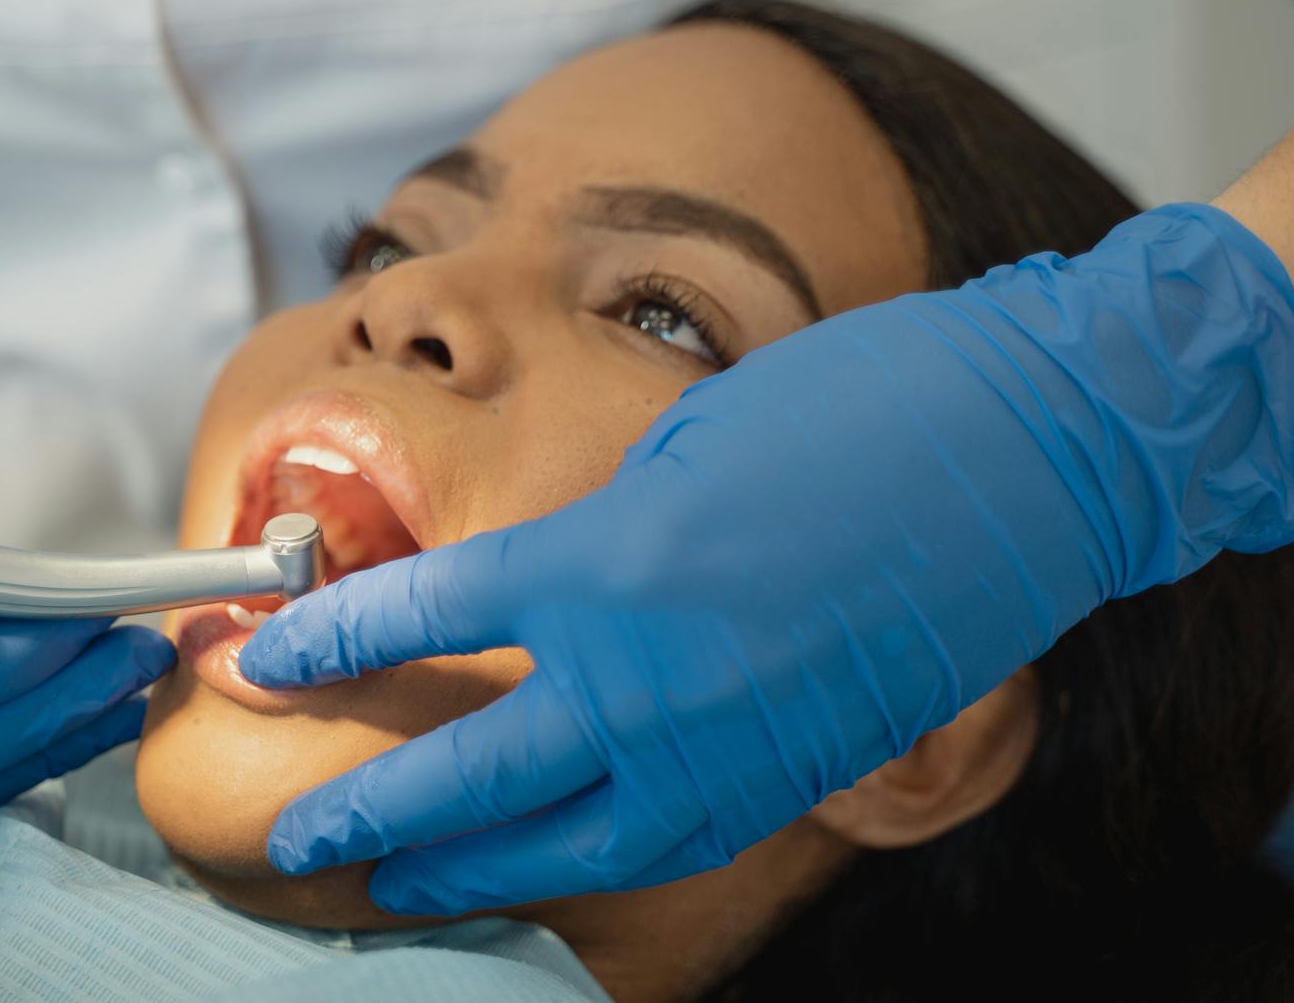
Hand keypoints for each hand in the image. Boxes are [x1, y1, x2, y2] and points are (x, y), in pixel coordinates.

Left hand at [239, 203, 1293, 912]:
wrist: (1030, 453)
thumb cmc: (855, 408)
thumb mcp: (681, 444)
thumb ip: (595, 536)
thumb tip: (537, 594)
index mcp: (607, 563)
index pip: (428, 617)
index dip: (332, 641)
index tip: (263, 661)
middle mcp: (651, 677)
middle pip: (473, 773)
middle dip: (371, 813)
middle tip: (294, 841)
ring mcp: (727, 746)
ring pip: (566, 843)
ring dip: (468, 867)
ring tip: (396, 884)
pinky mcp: (794, 778)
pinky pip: (662, 843)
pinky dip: (586, 860)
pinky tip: (546, 860)